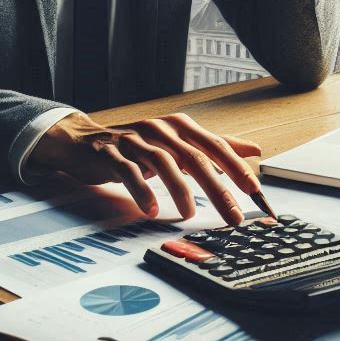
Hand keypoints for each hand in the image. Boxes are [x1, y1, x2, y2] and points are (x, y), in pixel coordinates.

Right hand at [28, 111, 261, 224]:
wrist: (85, 140)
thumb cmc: (138, 144)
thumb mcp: (178, 142)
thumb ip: (215, 146)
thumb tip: (254, 149)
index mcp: (180, 126)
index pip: (215, 145)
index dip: (236, 167)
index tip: (254, 190)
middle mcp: (161, 129)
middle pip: (194, 156)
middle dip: (217, 187)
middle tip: (233, 214)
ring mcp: (135, 140)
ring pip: (163, 163)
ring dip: (180, 190)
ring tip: (190, 213)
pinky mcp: (112, 153)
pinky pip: (129, 172)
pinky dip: (142, 191)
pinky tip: (151, 210)